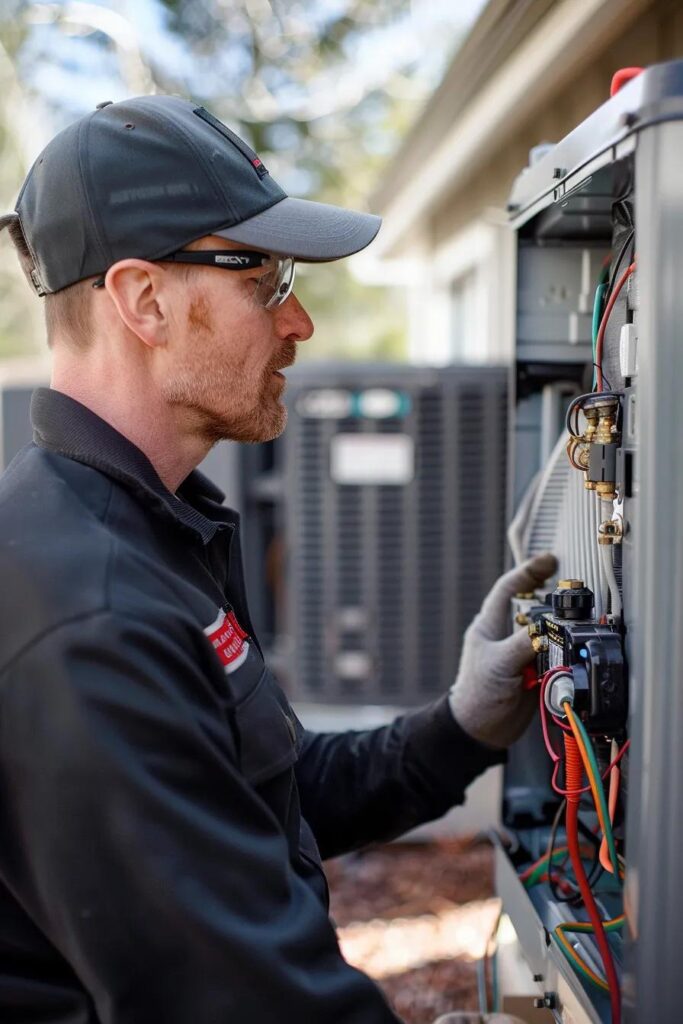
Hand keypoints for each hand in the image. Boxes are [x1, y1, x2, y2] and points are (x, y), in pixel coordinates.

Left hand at [448, 553, 556, 748]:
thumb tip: (550, 630)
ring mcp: (522, 654)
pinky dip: (565, 652)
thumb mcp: (499, 663)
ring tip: (578, 621)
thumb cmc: (476, 695)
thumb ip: (524, 644)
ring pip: (547, 632)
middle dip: (553, 599)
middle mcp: (507, 636)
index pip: (508, 589)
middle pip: (534, 609)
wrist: (480, 731)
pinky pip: (554, 656)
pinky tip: (574, 650)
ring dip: (561, 628)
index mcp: (490, 626)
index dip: (528, 572)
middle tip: (573, 592)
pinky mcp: (535, 672)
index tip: (550, 561)